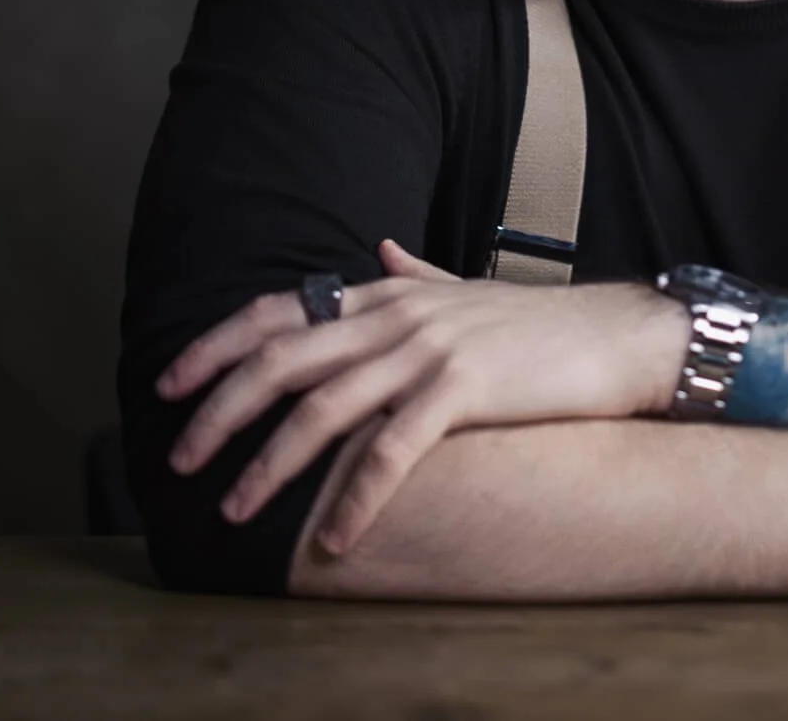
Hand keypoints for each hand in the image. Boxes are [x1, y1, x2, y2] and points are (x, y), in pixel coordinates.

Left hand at [156, 239, 687, 553]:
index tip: (170, 383)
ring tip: (235, 511)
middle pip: (281, 359)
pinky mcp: (463, 388)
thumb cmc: (542, 324)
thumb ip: (415, 273)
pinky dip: (355, 498)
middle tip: (179, 460)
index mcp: (388, 290)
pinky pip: (390, 449)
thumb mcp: (467, 292)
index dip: (216, 344)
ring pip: (321, 408)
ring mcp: (427, 348)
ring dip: (267, 466)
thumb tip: (377, 248)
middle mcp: (396, 313)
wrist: (616, 334)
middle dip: (218, 411)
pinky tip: (333, 537)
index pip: (278, 309)